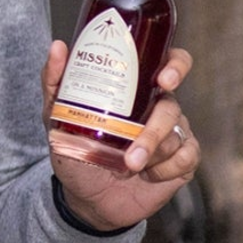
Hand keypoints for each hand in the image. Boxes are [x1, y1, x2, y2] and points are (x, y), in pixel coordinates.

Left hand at [46, 40, 200, 231]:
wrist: (86, 197)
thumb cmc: (75, 149)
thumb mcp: (57, 115)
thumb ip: (55, 81)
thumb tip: (58, 46)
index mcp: (136, 90)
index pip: (168, 64)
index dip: (176, 65)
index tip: (164, 79)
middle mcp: (159, 108)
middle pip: (171, 106)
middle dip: (154, 127)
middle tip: (139, 136)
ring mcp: (174, 134)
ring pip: (176, 135)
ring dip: (151, 151)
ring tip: (128, 165)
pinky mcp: (182, 161)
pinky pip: (187, 157)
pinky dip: (166, 168)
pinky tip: (148, 175)